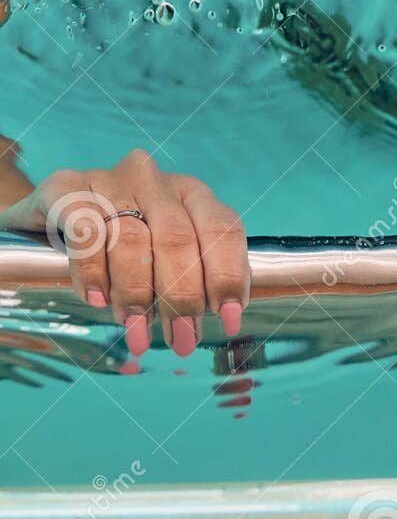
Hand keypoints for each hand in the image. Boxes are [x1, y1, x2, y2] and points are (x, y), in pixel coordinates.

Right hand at [0, 149, 248, 357]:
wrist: (46, 216)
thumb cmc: (115, 244)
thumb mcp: (159, 254)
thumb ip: (189, 278)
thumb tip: (208, 323)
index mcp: (188, 192)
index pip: (220, 228)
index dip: (228, 274)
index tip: (228, 319)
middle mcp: (153, 179)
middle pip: (177, 238)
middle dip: (182, 297)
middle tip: (181, 339)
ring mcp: (108, 180)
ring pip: (132, 239)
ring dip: (137, 294)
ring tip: (137, 333)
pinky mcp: (65, 189)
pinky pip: (85, 232)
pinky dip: (94, 270)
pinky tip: (97, 299)